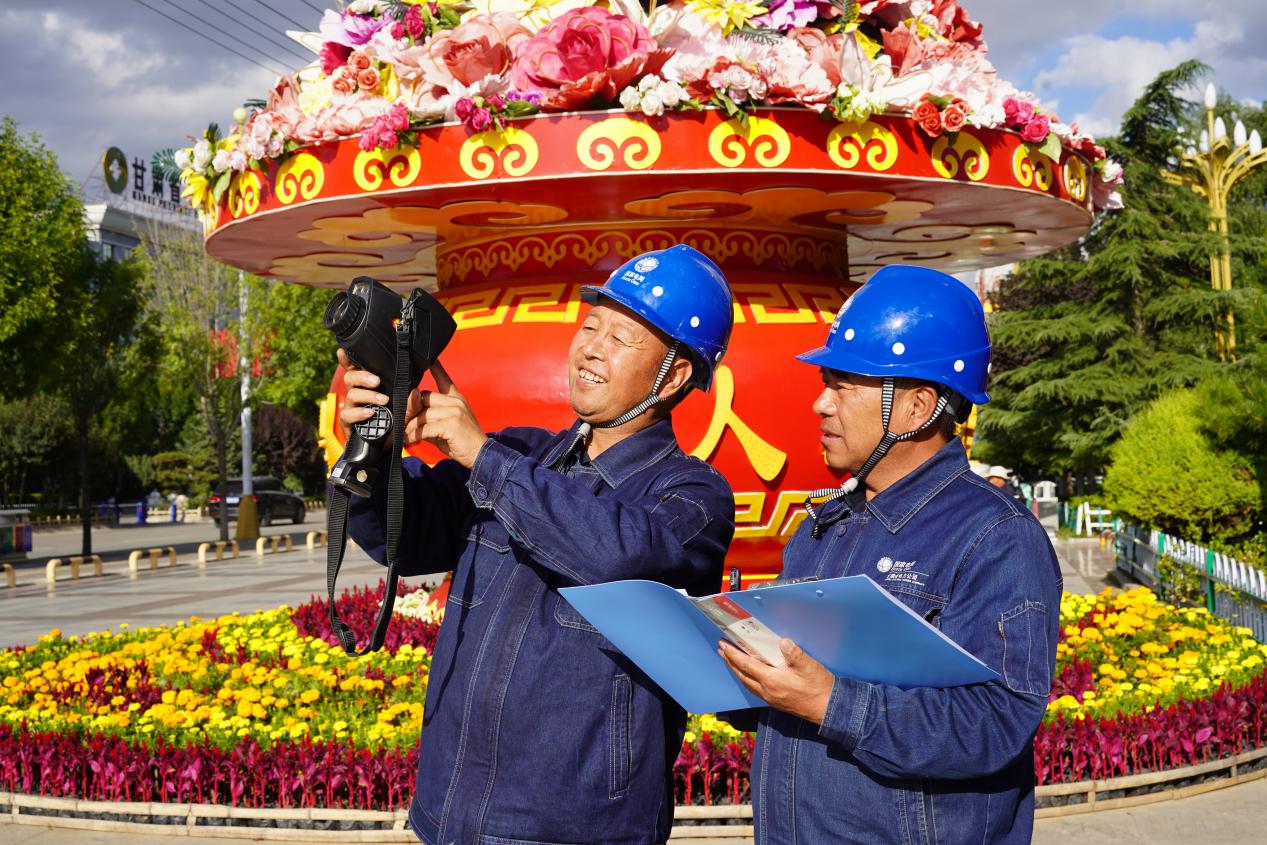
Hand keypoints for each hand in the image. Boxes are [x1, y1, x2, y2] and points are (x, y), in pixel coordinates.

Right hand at [337, 348, 417, 435]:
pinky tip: (369, 413)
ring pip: (351, 394)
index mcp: (368, 386)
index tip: (343, 351)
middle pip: (351, 377)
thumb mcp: (407, 414)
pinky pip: (347, 414)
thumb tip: (416, 392)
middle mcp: (357, 394)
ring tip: (383, 401)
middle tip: (377, 381)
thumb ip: (412, 404)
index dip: (348, 359)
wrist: (387, 450)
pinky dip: (358, 413)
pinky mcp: (348, 423)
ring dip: (367, 396)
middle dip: (363, 376)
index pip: (356, 369)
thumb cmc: (395, 426)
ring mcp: (351, 407)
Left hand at [406, 361, 486, 468]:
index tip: (431, 360)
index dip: (437, 369)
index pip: (445, 380)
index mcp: (456, 399)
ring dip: (410, 427)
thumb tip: (409, 420)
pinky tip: (409, 440)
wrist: (481, 454)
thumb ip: (429, 420)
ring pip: (422, 414)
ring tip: (403, 435)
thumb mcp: (445, 427)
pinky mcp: (451, 424)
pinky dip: (414, 436)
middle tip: (401, 423)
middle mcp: (455, 402)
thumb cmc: (463, 442)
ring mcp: (454, 411)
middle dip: (410, 411)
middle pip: (424, 398)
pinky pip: (425, 428)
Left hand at [718, 638, 833, 724]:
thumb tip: (783, 642)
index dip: (733, 654)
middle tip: (721, 650)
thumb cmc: (819, 687)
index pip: (746, 665)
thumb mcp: (809, 666)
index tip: (723, 645)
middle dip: (730, 661)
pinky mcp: (775, 702)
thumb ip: (794, 653)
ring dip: (736, 671)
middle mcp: (767, 691)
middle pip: (742, 675)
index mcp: (772, 680)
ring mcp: (770, 698)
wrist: (828, 709)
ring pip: (746, 683)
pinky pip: (754, 689)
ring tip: (730, 661)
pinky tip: (748, 676)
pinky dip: (746, 679)